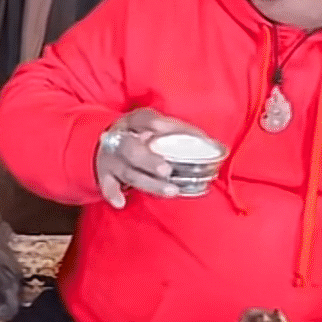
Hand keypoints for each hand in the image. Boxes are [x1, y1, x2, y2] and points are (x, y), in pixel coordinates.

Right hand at [95, 108, 219, 208]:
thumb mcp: (156, 128)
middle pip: (132, 149)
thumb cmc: (141, 136)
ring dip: (148, 182)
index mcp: (134, 122)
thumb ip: (180, 134)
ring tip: (170, 191)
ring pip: (128, 171)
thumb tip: (216, 146)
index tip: (168, 131)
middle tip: (167, 170)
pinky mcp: (105, 174)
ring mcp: (111, 158)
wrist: (107, 145)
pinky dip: (112, 194)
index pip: (144, 119)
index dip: (156, 125)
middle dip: (149, 160)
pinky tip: (120, 203)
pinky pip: (106, 185)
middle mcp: (120, 138)